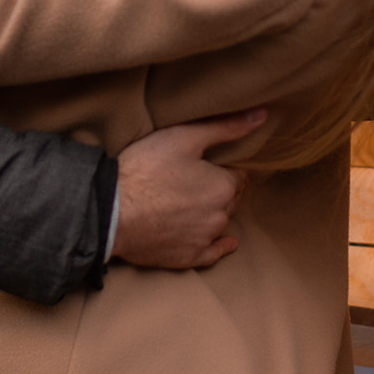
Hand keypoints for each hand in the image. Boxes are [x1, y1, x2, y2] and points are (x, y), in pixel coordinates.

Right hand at [111, 109, 266, 269]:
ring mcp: (203, 240)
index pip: (237, 176)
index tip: (208, 165)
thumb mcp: (184, 137)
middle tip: (198, 181)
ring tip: (197, 203)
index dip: (223, 169)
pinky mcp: (186, 258)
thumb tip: (262, 115)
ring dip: (214, 214)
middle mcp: (219, 216)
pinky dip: (218, 246)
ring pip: (220, 223)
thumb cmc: (146, 170)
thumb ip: (225, 127)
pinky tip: (226, 243)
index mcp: (223, 187)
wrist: (111, 212)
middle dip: (219, 190)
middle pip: (229, 200)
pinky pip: (212, 254)